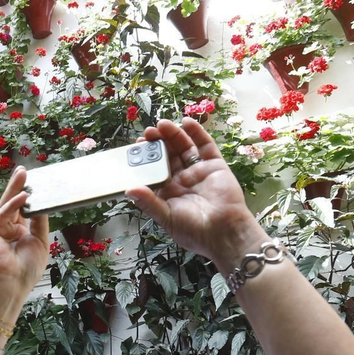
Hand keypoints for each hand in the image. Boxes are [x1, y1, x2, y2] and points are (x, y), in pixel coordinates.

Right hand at [0, 167, 50, 314]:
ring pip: (6, 204)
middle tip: (23, 170)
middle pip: (13, 203)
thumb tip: (41, 204)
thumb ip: (39, 221)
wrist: (11, 284)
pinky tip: (23, 196)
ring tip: (22, 173)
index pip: (24, 210)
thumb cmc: (26, 270)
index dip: (29, 196)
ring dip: (14, 188)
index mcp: (19, 233)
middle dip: (19, 186)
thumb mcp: (40, 242)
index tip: (35, 182)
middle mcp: (7, 229)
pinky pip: (3, 213)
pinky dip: (13, 204)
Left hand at [125, 119, 268, 270]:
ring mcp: (199, 172)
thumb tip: (129, 190)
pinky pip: (205, 146)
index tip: (138, 145)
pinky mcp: (215, 166)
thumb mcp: (166, 217)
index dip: (147, 158)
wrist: (224, 232)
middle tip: (149, 131)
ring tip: (163, 124)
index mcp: (169, 193)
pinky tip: (186, 122)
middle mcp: (183, 180)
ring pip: (184, 148)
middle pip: (169, 155)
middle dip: (159, 142)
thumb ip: (148, 202)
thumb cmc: (194, 230)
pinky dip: (196, 133)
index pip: (155, 170)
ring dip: (174, 134)